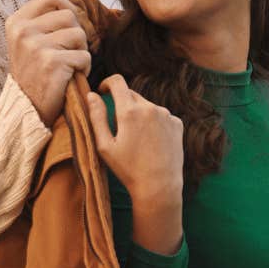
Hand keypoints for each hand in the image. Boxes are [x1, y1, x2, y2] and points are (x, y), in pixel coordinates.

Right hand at [5, 0, 91, 126]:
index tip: (69, 25)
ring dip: (81, 51)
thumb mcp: (27, 40)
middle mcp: (24, 31)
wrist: (26, 108)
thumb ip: (41, 16)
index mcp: (17, 21)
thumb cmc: (33, 72)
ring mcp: (36, 46)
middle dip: (77, 34)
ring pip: (79, 34)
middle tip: (69, 52)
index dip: (68, 7)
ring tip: (69, 64)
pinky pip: (84, 56)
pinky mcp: (52, 63)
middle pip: (70, 16)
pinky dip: (84, 68)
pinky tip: (71, 76)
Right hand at [86, 77, 185, 254]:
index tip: (103, 89)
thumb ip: (96, 117)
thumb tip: (92, 95)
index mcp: (129, 111)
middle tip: (118, 127)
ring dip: (139, 115)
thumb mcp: (105, 145)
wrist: (159, 185)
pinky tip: (151, 143)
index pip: (118, 82)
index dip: (107, 82)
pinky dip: (153, 123)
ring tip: (137, 140)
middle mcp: (150, 107)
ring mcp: (166, 115)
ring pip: (147, 106)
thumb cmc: (128, 169)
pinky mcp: (177, 123)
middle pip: (132, 95)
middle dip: (122, 103)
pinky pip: (161, 116)